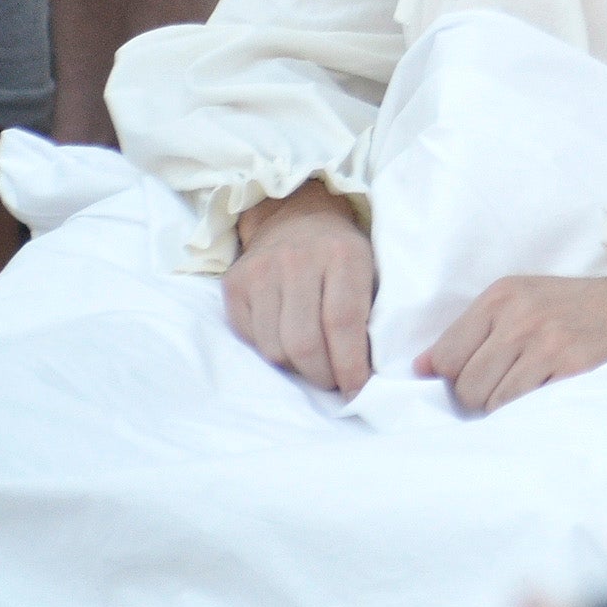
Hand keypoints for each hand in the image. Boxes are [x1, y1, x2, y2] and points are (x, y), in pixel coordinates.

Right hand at [224, 181, 376, 397]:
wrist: (296, 215)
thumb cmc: (342, 254)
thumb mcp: (371, 268)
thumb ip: (372, 312)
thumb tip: (369, 373)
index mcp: (342, 254)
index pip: (343, 322)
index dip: (350, 364)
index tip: (358, 390)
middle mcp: (297, 260)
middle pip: (304, 342)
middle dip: (322, 375)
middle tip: (334, 381)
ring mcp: (261, 271)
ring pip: (274, 348)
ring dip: (297, 369)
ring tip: (314, 365)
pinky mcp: (234, 283)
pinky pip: (251, 339)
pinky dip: (272, 352)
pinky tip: (288, 344)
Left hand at [418, 271, 606, 414]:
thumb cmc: (569, 306)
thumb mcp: (519, 299)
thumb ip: (472, 329)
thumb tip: (422, 369)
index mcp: (501, 296)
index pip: (444, 354)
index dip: (447, 378)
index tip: (461, 384)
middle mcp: (519, 316)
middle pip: (464, 384)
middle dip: (473, 398)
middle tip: (495, 393)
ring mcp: (545, 342)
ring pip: (490, 401)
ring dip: (499, 408)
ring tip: (520, 394)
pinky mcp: (570, 367)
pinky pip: (522, 407)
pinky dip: (525, 411)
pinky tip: (540, 396)